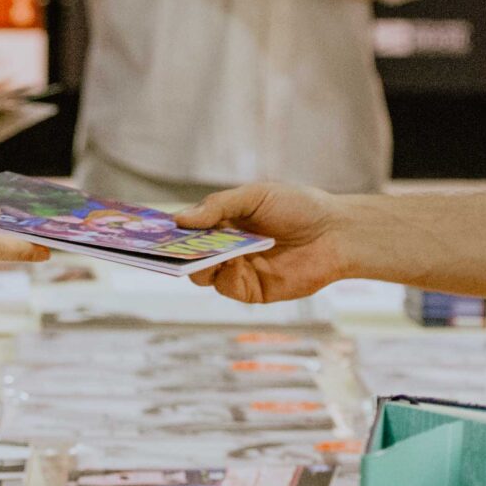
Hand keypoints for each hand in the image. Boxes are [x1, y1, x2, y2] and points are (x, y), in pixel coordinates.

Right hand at [180, 182, 352, 302]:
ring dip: (198, 264)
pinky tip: (229, 263)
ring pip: (203, 273)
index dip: (169, 231)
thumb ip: (217, 207)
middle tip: (163, 248)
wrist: (336, 232)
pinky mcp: (252, 290)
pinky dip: (222, 276)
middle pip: (190, 255)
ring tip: (199, 253)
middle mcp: (227, 247)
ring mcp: (239, 269)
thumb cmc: (298, 206)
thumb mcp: (255, 195)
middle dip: (175, 251)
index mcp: (225, 222)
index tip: (149, 231)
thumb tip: (179, 220)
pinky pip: (226, 287)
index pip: (189, 229)